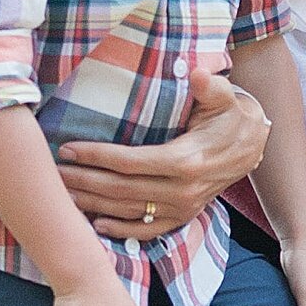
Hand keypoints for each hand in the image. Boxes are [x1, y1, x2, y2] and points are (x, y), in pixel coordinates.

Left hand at [56, 67, 268, 235]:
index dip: (96, 156)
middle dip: (84, 182)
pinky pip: (147, 231)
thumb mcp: (224, 96)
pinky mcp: (183, 218)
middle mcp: (183, 190)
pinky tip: (95, 224)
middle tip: (53, 173)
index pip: (131, 162)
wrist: (252, 146)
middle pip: (122, 190)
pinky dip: (121, 231)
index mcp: (187, 160)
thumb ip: (210, 85)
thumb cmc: (230, 116)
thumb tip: (197, 73)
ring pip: (129, 212)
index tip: (67, 148)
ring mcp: (183, 208)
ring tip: (62, 195)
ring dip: (93, 205)